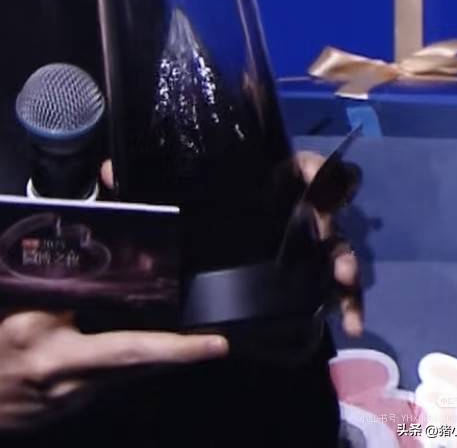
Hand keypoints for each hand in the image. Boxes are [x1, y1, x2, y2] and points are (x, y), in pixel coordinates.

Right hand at [0, 308, 227, 431]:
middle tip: (214, 344)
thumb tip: (94, 267)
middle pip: (144, 368)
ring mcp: (79, 402)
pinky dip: (130, 362)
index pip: (134, 351)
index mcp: (64, 359)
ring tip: (185, 342)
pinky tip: (136, 344)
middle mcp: (80, 387)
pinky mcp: (76, 406)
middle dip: (180, 354)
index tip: (216, 346)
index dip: (179, 349)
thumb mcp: (22, 316)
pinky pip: (113, 380)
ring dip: (157, 357)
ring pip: (131, 375)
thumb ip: (60, 294)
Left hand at [103, 156, 362, 336]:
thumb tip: (109, 170)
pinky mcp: (307, 277)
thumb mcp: (164, 207)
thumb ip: (139, 188)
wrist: (198, 270)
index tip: (311, 181)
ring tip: (342, 283)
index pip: (297, 165)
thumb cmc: (190, 226)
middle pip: (325, 205)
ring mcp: (304, 245)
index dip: (311, 167)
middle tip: (324, 237)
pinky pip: (335, 288)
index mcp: (265, 184)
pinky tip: (350, 323)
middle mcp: (291, 210)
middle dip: (332, 218)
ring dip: (346, 261)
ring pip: (336, 245)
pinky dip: (349, 303)